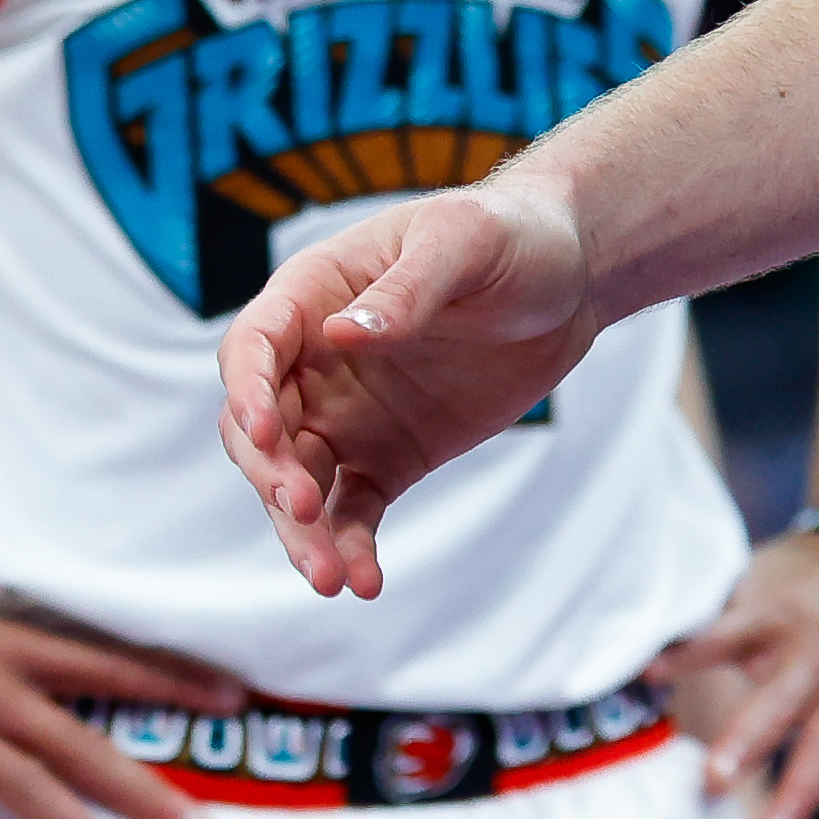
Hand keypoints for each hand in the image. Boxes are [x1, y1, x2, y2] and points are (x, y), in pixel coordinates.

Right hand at [215, 176, 597, 599]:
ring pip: (298, 484)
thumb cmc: (510, 235)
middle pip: (260, 430)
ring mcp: (346, 416)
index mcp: (314, 295)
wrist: (571, 279)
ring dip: (303, 533)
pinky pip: (353, 511)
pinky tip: (366, 583)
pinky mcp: (386, 458)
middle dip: (272, 475)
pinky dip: (352, 547)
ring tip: (330, 579)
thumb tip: (341, 334)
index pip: (252, 348)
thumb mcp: (464, 243)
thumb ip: (406, 290)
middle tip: (304, 511)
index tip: (262, 434)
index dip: (247, 391)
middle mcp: (314, 362)